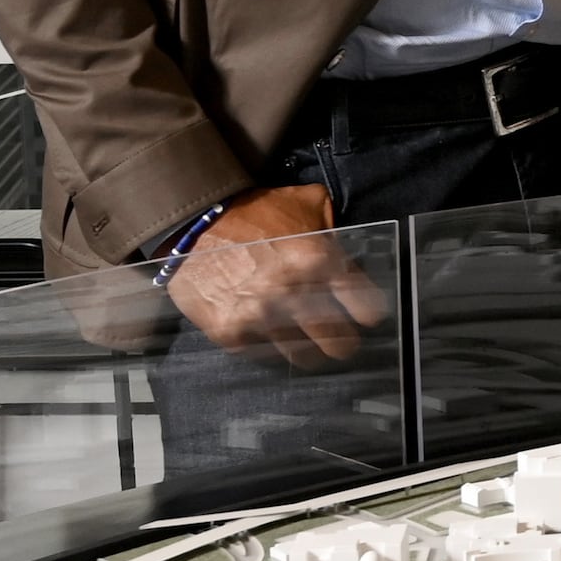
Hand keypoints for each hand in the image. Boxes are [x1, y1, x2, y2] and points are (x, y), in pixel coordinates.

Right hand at [165, 183, 387, 369]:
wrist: (193, 221)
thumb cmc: (256, 211)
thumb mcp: (306, 203)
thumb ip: (335, 227)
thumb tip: (355, 250)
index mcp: (320, 261)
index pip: (366, 309)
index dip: (367, 314)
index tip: (363, 317)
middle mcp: (294, 293)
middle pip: (340, 343)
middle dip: (343, 342)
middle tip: (339, 340)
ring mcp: (260, 316)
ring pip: (303, 357)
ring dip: (307, 350)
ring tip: (304, 342)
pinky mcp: (231, 332)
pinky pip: (262, 353)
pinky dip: (268, 346)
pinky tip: (268, 334)